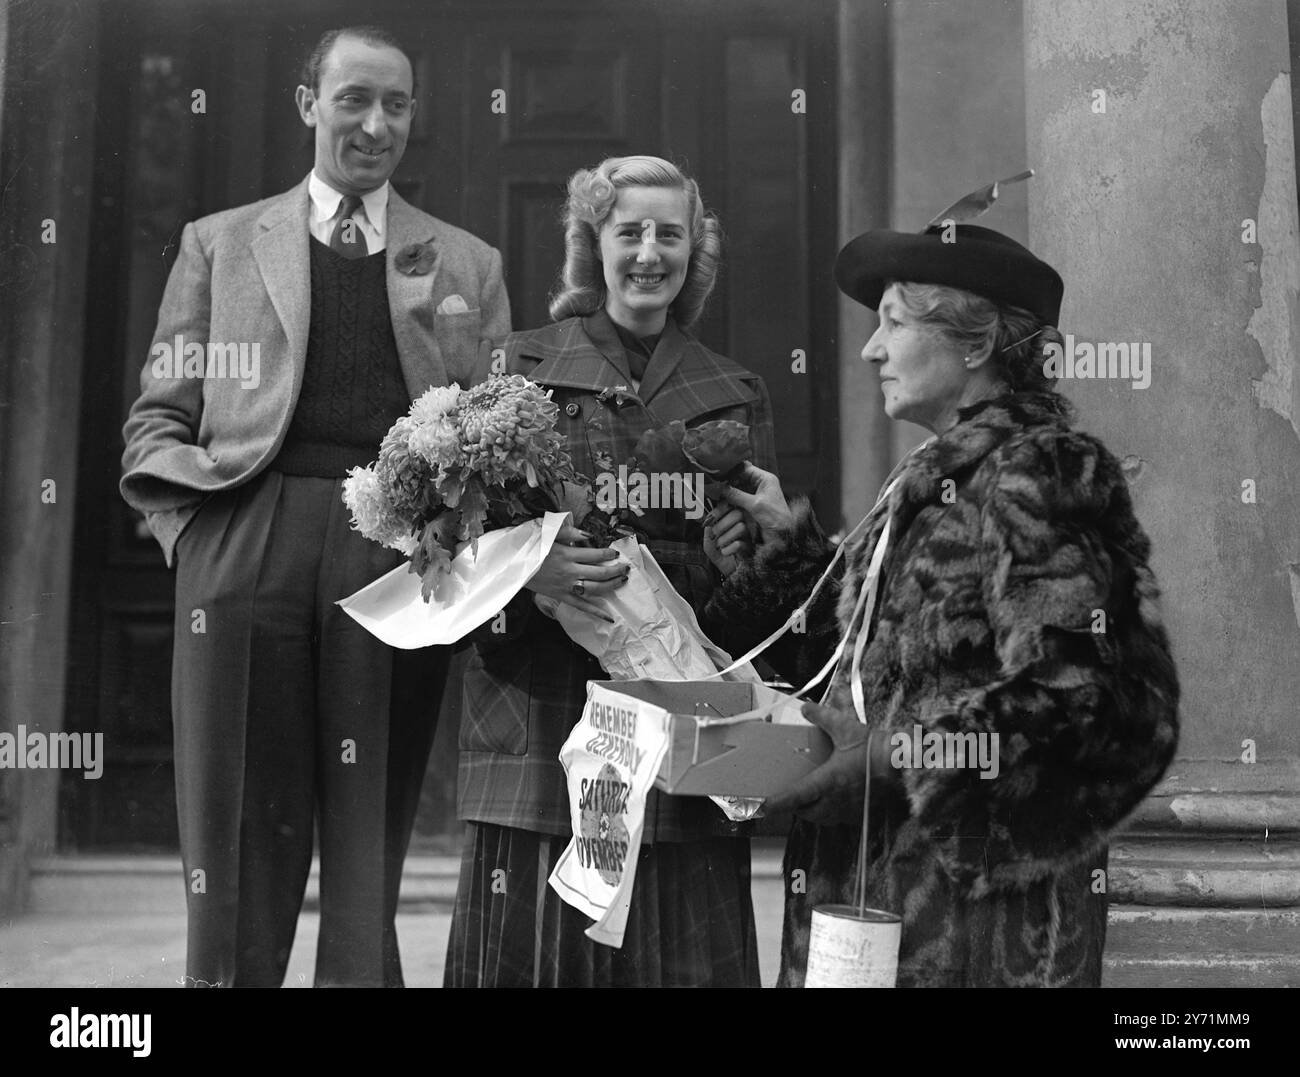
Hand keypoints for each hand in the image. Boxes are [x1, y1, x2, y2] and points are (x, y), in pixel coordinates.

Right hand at [525, 523, 629, 620]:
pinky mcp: (561, 596)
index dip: (608, 554)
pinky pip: (581, 606)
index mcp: (567, 555)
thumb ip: (568, 532)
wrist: (513, 566)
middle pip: (599, 572)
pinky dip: (595, 612)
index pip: (595, 555)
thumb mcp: (547, 533)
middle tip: (626, 568)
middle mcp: (570, 572)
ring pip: (594, 588)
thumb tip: (587, 535)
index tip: (616, 554)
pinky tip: (608, 616)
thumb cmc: (530, 548)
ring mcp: (566, 586)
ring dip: (611, 586)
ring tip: (622, 581)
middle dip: (616, 570)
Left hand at [703, 505, 752, 574]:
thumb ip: (708, 527)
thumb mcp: (708, 539)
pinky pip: (740, 543)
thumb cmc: (719, 553)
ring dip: (725, 538)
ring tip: (719, 545)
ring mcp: (749, 535)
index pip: (731, 505)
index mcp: (732, 518)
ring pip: (741, 527)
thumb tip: (705, 516)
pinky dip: (729, 548)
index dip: (719, 510)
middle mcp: (743, 524)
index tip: (710, 519)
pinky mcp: (751, 548)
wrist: (725, 570)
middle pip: (738, 513)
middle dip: (721, 524)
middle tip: (714, 535)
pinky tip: (725, 552)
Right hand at [716, 464, 793, 541]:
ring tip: (715, 494)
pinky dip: (731, 500)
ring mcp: (756, 496)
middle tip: (714, 486)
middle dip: (728, 482)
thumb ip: (737, 495)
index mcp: (766, 479)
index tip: (718, 475)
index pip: (745, 469)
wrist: (784, 536)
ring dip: (728, 492)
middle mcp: (761, 485)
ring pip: (738, 489)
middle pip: (740, 478)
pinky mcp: (752, 506)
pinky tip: (722, 502)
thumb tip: (720, 488)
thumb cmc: (777, 519)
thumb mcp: (755, 505)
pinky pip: (738, 499)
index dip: (731, 471)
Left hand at [764, 703, 891, 823]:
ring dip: (812, 812)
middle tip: (790, 797)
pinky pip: (839, 819)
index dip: (776, 803)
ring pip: (822, 819)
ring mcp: (849, 810)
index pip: (795, 797)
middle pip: (806, 813)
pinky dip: (831, 813)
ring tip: (809, 800)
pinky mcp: (861, 814)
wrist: (905, 766)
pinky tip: (834, 801)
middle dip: (795, 808)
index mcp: (827, 781)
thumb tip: (806, 707)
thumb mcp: (846, 728)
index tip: (760, 807)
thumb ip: (823, 717)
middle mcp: (835, 800)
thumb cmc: (875, 749)